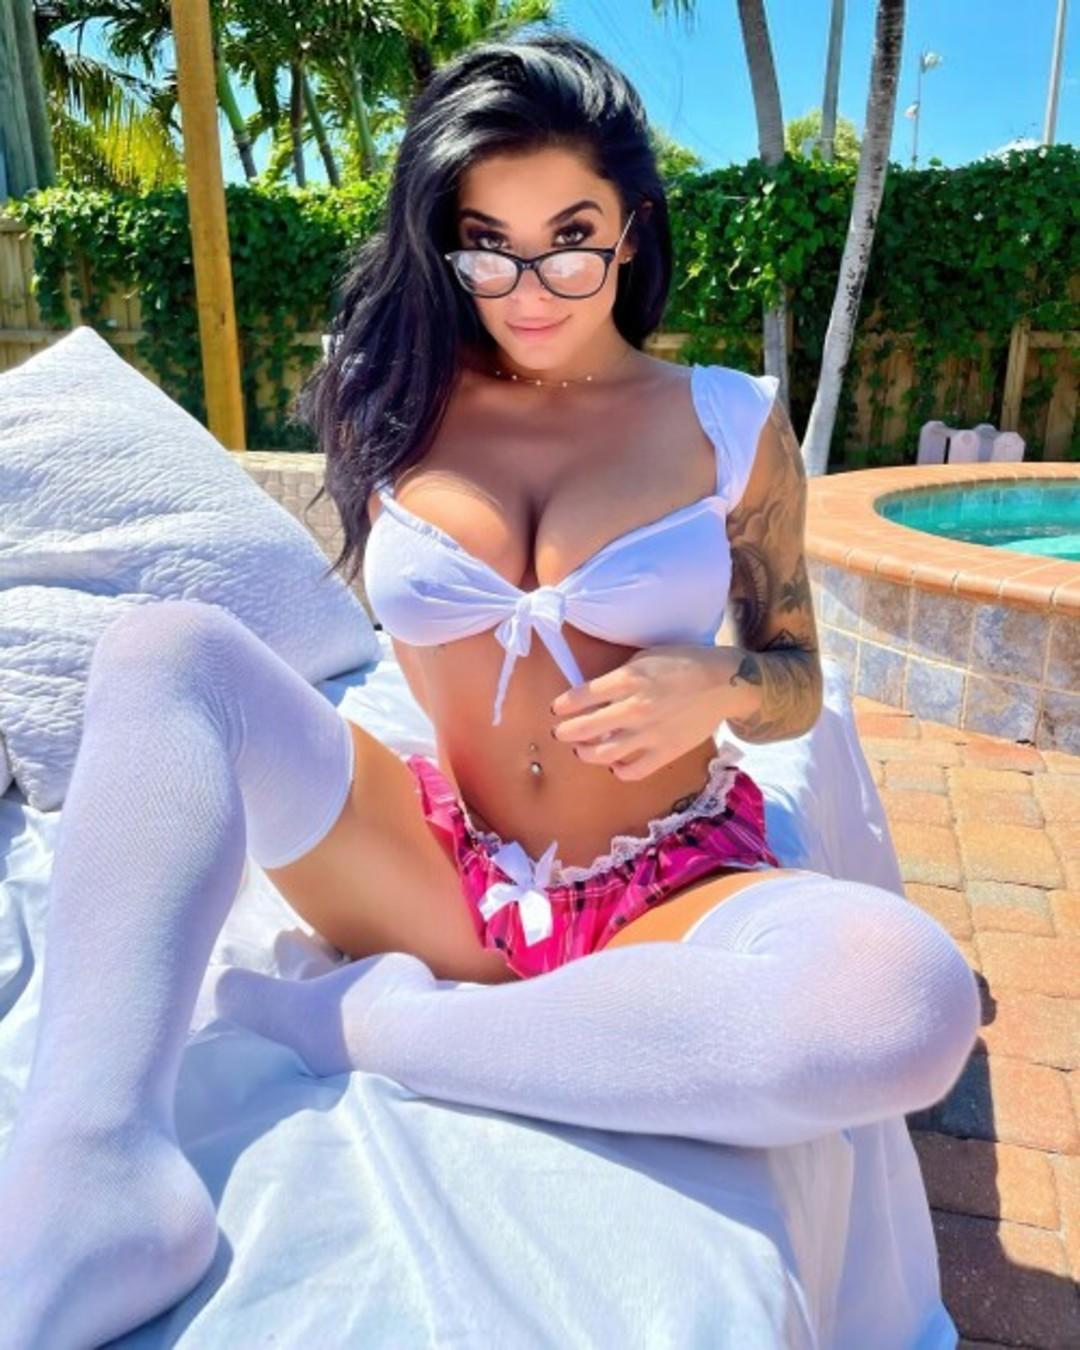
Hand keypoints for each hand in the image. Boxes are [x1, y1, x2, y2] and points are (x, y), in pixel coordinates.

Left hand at [550, 644, 751, 781]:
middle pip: (585, 728)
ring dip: (585, 753)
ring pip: (603, 754)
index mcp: (628, 680)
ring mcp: (649, 734)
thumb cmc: (683, 663)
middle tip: (560, 733)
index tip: (557, 709)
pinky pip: (633, 771)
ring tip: (581, 750)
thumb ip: (618, 676)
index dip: (563, 705)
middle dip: (565, 732)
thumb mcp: (645, 657)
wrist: (722, 682)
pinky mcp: (665, 752)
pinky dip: (618, 770)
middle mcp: (634, 708)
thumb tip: (593, 692)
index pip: (581, 697)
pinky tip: (614, 764)